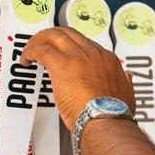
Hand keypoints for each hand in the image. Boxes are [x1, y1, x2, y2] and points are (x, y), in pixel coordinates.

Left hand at [19, 27, 135, 129]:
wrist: (106, 121)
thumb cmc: (113, 114)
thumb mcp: (127, 94)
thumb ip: (125, 82)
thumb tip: (127, 76)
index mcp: (107, 59)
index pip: (86, 44)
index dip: (71, 47)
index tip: (64, 54)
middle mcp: (92, 53)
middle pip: (68, 33)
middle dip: (53, 37)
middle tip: (43, 44)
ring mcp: (77, 57)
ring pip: (54, 36)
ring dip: (39, 41)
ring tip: (31, 50)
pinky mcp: (61, 64)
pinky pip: (41, 50)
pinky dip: (31, 51)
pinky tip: (26, 59)